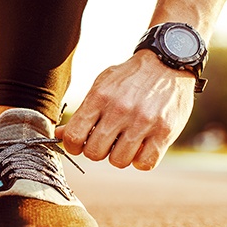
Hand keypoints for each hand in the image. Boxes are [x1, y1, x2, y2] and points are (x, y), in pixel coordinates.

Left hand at [56, 50, 195, 169]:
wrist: (167, 63)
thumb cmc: (129, 77)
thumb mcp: (101, 86)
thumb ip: (82, 112)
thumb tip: (59, 135)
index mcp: (100, 98)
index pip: (74, 136)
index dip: (72, 146)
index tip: (79, 144)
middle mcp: (120, 110)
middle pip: (94, 152)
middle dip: (96, 151)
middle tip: (105, 141)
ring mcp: (144, 122)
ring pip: (119, 161)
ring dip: (119, 156)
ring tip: (124, 143)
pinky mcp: (165, 131)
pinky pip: (145, 163)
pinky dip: (141, 160)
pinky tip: (141, 147)